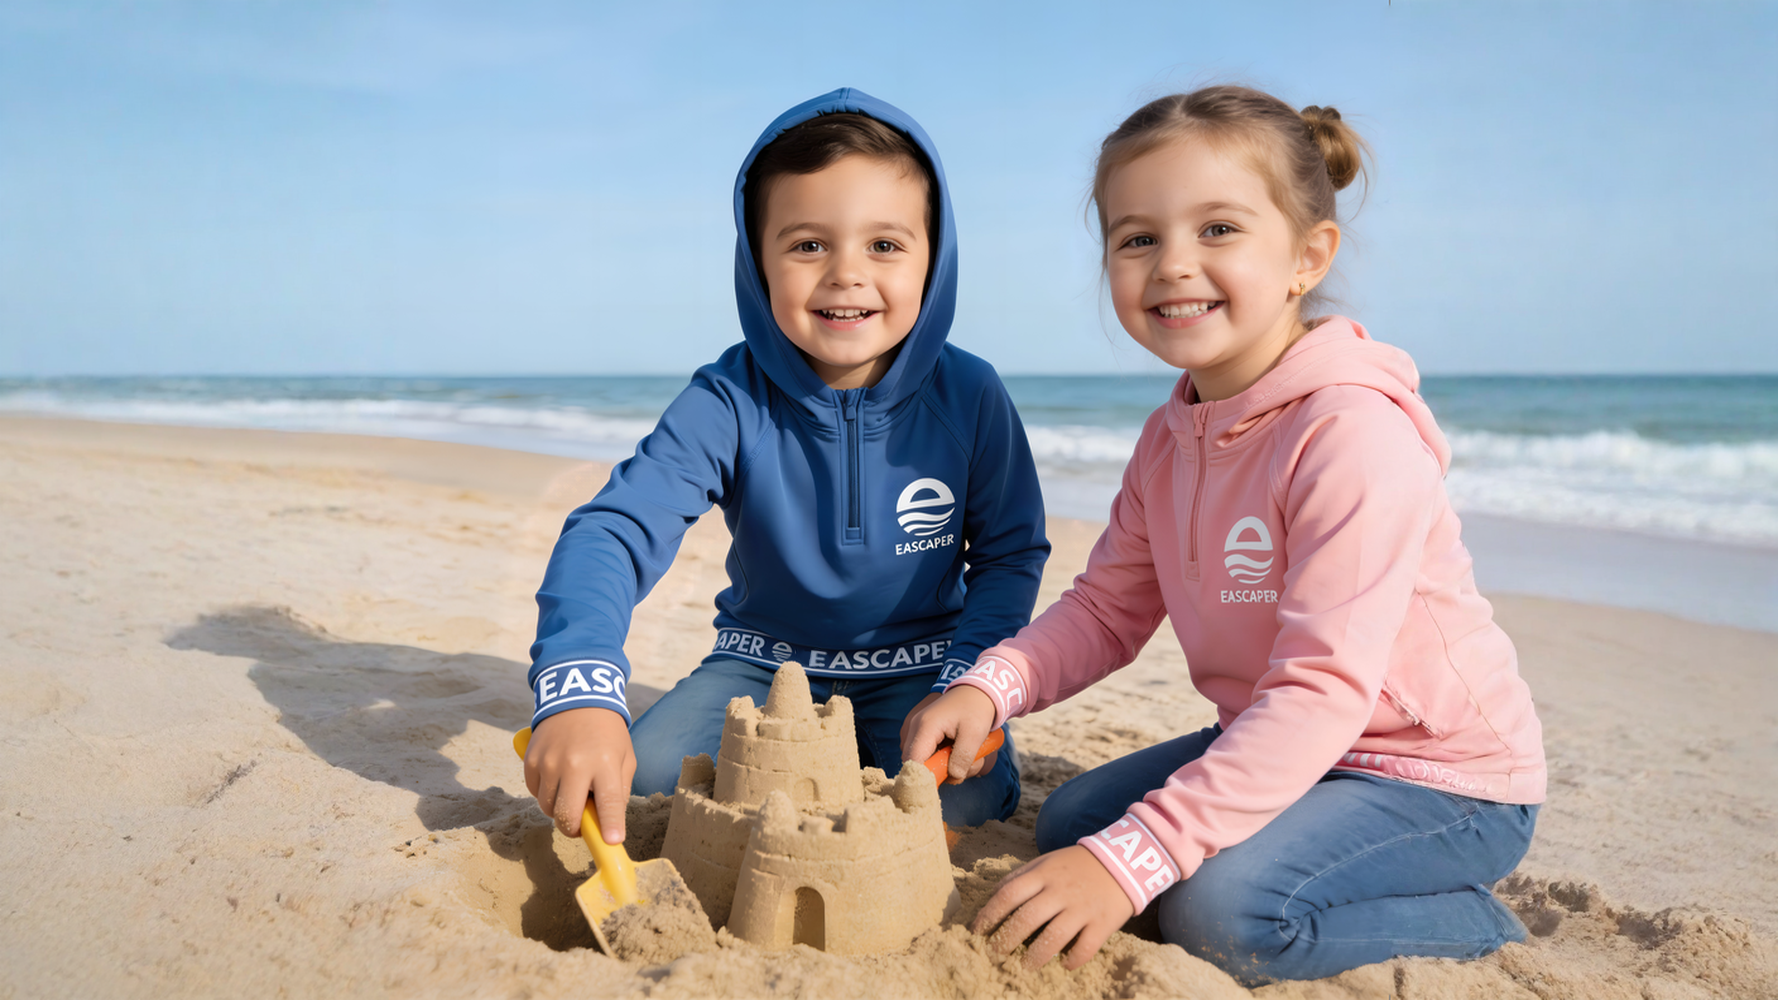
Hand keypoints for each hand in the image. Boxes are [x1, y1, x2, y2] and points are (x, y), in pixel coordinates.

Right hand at [522, 706, 633, 842]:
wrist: (577, 699)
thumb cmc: (607, 734)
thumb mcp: (625, 758)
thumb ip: (618, 792)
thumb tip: (609, 827)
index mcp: (605, 764)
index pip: (608, 802)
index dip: (610, 826)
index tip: (612, 842)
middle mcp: (575, 764)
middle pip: (567, 815)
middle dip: (574, 829)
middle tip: (581, 825)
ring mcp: (549, 763)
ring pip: (547, 808)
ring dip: (559, 809)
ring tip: (571, 791)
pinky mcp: (531, 760)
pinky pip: (534, 792)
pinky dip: (545, 793)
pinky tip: (557, 778)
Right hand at [900, 685, 998, 782]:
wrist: (975, 691)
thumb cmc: (976, 709)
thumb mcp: (975, 734)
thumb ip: (963, 758)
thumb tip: (953, 777)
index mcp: (925, 726)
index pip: (914, 763)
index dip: (927, 778)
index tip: (947, 780)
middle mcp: (913, 727)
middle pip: (915, 764)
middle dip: (938, 771)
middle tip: (960, 768)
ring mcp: (914, 729)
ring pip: (920, 760)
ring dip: (940, 764)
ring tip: (961, 754)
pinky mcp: (919, 732)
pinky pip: (923, 753)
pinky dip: (939, 757)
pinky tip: (953, 749)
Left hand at [971, 845, 1133, 969]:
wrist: (1122, 861)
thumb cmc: (1076, 865)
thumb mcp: (1046, 861)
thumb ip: (1021, 876)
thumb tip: (993, 895)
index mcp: (1043, 874)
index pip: (1008, 894)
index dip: (989, 914)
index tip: (977, 931)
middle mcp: (1060, 891)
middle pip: (1027, 918)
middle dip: (1006, 939)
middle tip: (995, 953)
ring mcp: (1082, 908)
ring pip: (1054, 937)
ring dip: (1035, 956)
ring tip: (1024, 966)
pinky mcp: (1102, 923)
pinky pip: (1085, 947)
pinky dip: (1072, 959)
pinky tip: (1064, 964)